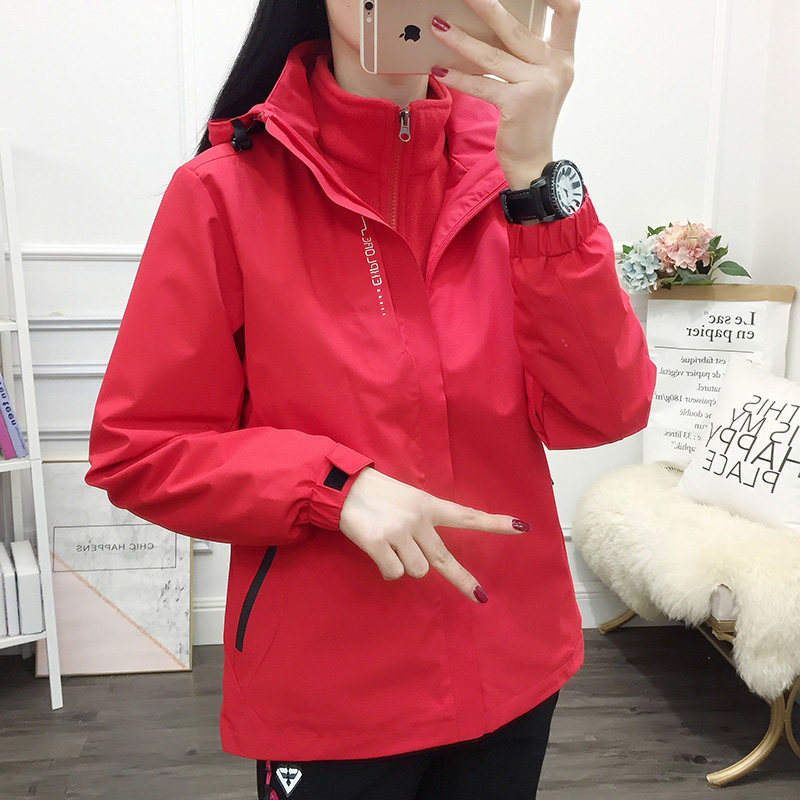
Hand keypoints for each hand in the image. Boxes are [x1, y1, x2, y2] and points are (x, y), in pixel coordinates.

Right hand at [338, 466, 532, 602]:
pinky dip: (386, 568)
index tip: (521, 528)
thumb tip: (428, 555)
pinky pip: (393, 573)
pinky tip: (377, 551)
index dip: (494, 523)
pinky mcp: (378, 544)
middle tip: (480, 598)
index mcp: (428, 505)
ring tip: (389, 544)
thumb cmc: (376, 493)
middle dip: (462, 580)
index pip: (467, 516)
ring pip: (416, 570)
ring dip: (404, 565)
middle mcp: (418, 520)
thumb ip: (422, 520)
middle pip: (444, 559)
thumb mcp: (407, 498)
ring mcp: (399, 533)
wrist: (343, 487)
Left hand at [429, 0, 580, 188]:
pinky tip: (439, 68)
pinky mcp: (517, 105)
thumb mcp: (540, 82)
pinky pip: (481, 85)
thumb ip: (528, 54)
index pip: (569, 11)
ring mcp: (538, 86)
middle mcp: (555, 68)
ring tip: (438, 25)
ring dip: (461, 39)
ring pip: (493, 55)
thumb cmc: (531, 120)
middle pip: (518, 28)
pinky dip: (458, 77)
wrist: (533, 161)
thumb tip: (494, 24)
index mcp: (564, 57)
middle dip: (488, 6)